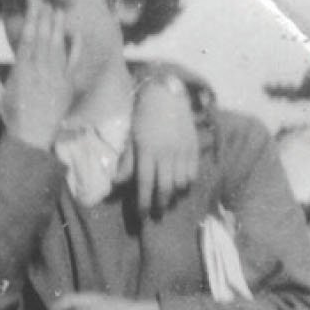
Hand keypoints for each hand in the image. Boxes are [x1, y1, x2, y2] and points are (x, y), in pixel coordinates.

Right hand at [0, 8, 79, 150]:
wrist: (32, 136)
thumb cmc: (11, 116)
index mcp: (21, 69)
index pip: (27, 35)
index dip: (31, 16)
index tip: (32, 3)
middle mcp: (40, 68)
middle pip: (43, 34)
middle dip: (44, 14)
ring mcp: (55, 75)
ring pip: (58, 44)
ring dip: (58, 25)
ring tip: (58, 9)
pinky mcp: (67, 84)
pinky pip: (73, 61)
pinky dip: (75, 46)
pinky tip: (74, 34)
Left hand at [132, 77, 198, 214]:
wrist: (167, 94)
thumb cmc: (144, 117)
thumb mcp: (131, 139)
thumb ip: (126, 163)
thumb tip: (116, 185)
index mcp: (147, 151)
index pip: (145, 184)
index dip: (144, 203)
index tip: (142, 216)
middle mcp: (166, 153)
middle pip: (165, 188)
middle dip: (160, 204)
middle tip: (156, 213)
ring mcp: (182, 150)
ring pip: (181, 183)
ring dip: (174, 196)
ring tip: (168, 200)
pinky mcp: (194, 147)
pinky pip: (194, 172)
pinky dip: (188, 184)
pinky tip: (181, 187)